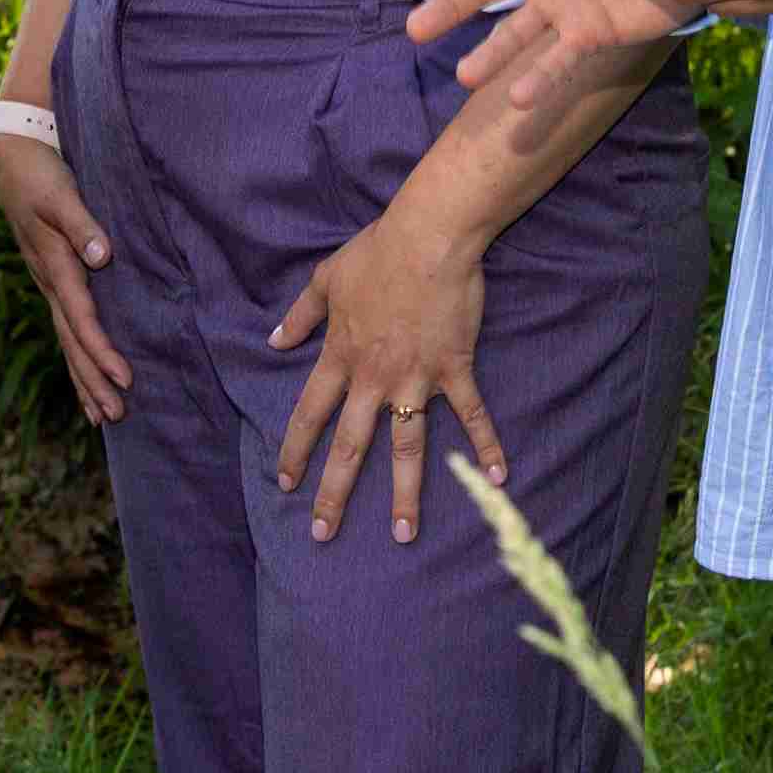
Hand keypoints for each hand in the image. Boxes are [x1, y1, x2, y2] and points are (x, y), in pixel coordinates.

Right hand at [0, 123, 131, 423]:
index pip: (82, 319)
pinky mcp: (53, 276)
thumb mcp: (60, 192)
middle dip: (92, 381)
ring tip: (102, 415)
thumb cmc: (39, 172)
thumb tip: (102, 256)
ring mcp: (48, 282)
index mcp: (55, 265)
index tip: (124, 380)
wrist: (12, 155)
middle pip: (73, 342)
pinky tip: (86, 377)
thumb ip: (81, 223)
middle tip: (115, 417)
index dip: (103, 352)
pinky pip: (66, 325)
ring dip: (84, 378)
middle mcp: (50, 281)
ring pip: (67, 340)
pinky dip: (77, 355)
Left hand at [265, 203, 503, 545]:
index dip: (295, 451)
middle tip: (323, 535)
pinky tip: (499, 478)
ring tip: (401, 534)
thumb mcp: (326, 279)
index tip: (285, 484)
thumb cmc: (377, 253)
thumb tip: (274, 342)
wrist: (429, 237)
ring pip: (407, 447)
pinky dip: (486, 445)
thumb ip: (300, 316)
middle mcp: (373, 378)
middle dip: (334, 494)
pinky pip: (472, 415)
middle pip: (350, 446)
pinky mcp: (453, 370)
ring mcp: (415, 378)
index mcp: (340, 356)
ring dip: (403, 495)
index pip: (310, 414)